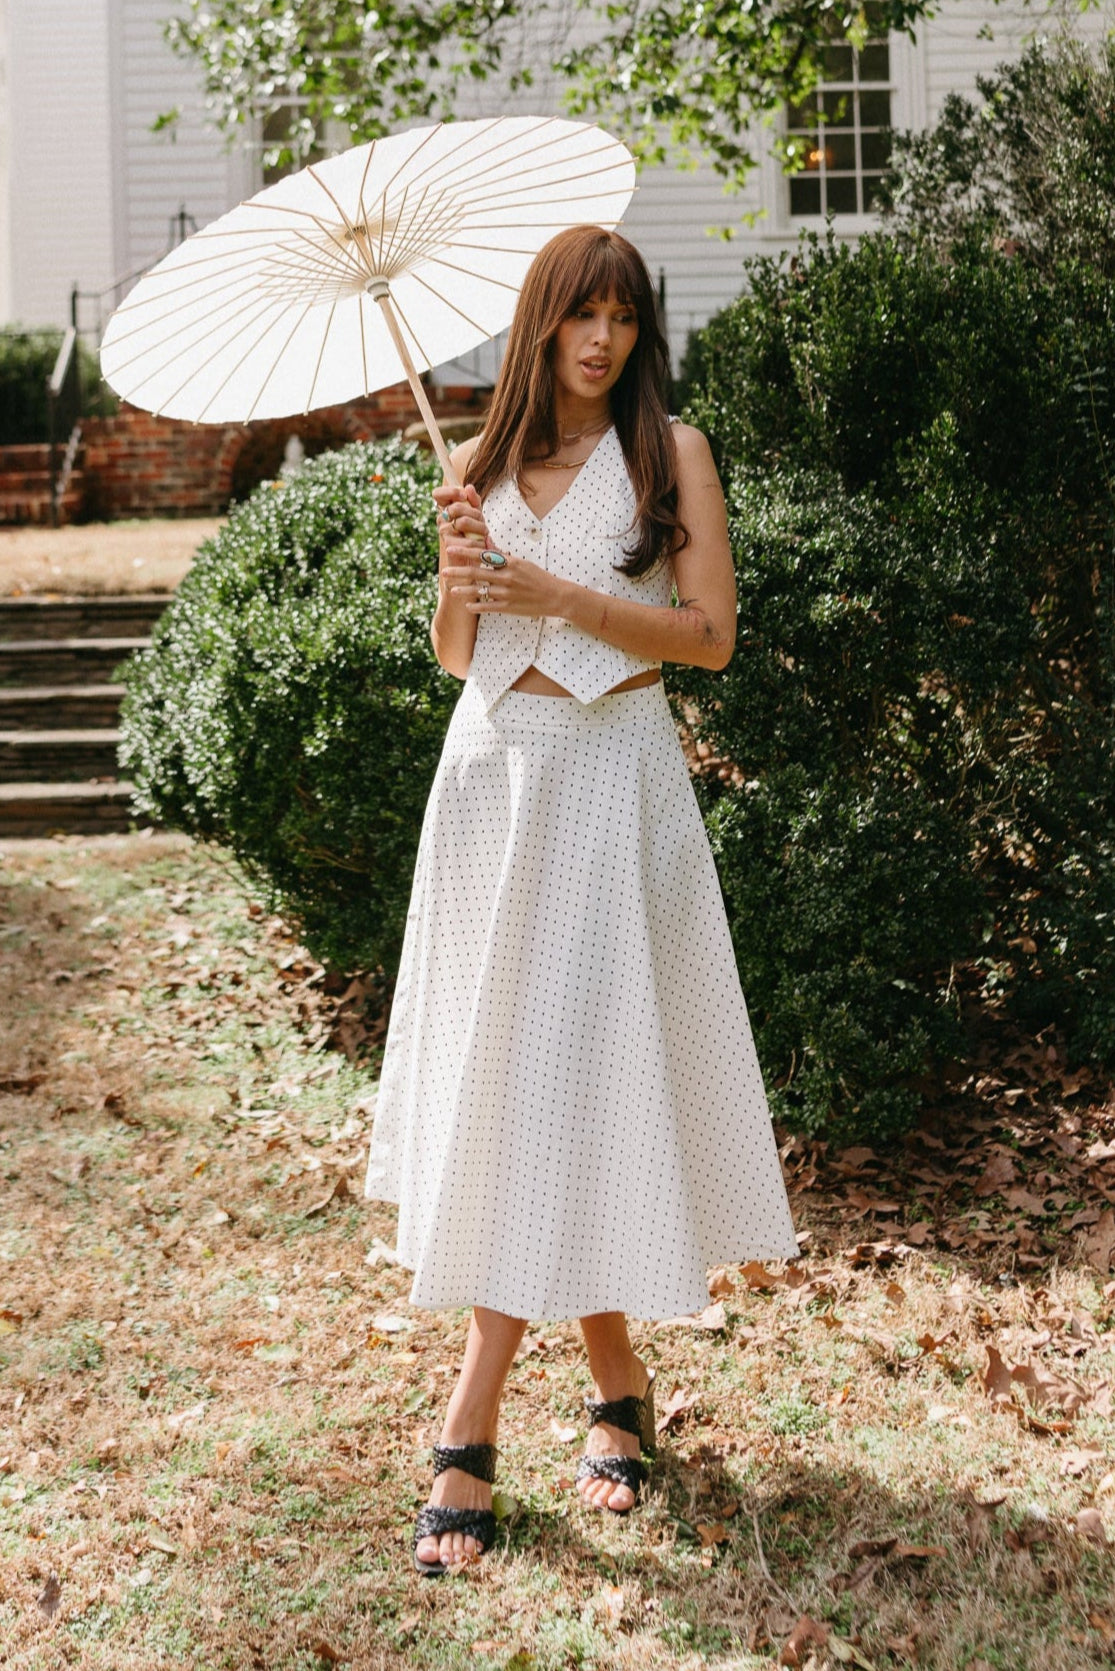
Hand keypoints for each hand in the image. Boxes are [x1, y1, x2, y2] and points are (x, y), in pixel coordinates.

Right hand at [432, 483, 488, 549]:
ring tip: (484, 533)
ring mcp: (443, 532)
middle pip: (456, 507)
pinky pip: (467, 540)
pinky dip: (480, 542)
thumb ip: (474, 500)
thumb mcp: (476, 515)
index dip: (450, 491)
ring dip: (479, 527)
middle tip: (482, 521)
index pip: (438, 494)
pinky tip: (482, 544)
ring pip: (463, 522)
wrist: (471, 560)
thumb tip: (469, 487)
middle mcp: (441, 519)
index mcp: (446, 509)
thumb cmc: (474, 534)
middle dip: (475, 513)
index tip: (464, 496)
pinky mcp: (449, 546)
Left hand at [442, 542, 564, 617]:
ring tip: (451, 589)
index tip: (450, 547)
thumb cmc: (538, 577)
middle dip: (458, 571)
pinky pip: (488, 607)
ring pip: (480, 591)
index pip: (483, 554)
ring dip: (463, 590)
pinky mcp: (509, 607)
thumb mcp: (522, 562)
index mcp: (510, 562)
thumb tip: (487, 545)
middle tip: (444, 570)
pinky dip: (476, 606)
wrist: (555, 596)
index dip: (465, 551)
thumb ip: (503, 556)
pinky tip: (467, 606)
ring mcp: (507, 593)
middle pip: (477, 572)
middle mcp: (507, 576)